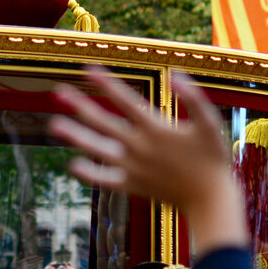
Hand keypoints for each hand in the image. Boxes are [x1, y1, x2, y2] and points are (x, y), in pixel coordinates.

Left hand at [48, 66, 245, 252]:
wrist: (211, 199)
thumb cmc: (213, 159)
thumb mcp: (210, 124)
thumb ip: (194, 97)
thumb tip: (176, 74)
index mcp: (156, 130)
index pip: (125, 101)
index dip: (106, 84)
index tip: (88, 69)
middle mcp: (139, 147)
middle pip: (104, 123)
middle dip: (81, 106)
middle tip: (58, 91)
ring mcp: (133, 168)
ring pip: (98, 149)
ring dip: (76, 136)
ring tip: (55, 125)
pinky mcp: (133, 185)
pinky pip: (106, 179)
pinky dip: (89, 173)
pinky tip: (73, 164)